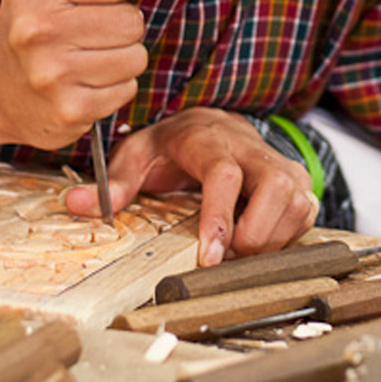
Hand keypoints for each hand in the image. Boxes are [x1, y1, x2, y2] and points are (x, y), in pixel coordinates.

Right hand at [0, 0, 145, 150]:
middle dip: (120, 25)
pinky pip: (126, 89)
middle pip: (131, 20)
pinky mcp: (68, 110)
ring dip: (120, 58)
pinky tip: (83, 83)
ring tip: (87, 58)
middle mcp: (36, 28)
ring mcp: (50, 73)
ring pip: (136, 57)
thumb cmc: (36, 22)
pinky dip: (113, 87)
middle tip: (90, 33)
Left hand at [65, 107, 317, 265]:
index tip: (210, 256)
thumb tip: (74, 204)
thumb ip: (112, 183)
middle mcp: (251, 149)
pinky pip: (306, 214)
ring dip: (272, 238)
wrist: (214, 124)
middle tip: (228, 256)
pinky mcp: (299, 182)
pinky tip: (258, 241)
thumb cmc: (175, 146)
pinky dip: (286, 237)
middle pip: (276, 188)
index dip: (220, 217)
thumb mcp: (138, 155)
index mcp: (209, 140)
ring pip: (297, 203)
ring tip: (239, 250)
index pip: (224, 175)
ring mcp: (280, 165)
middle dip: (256, 233)